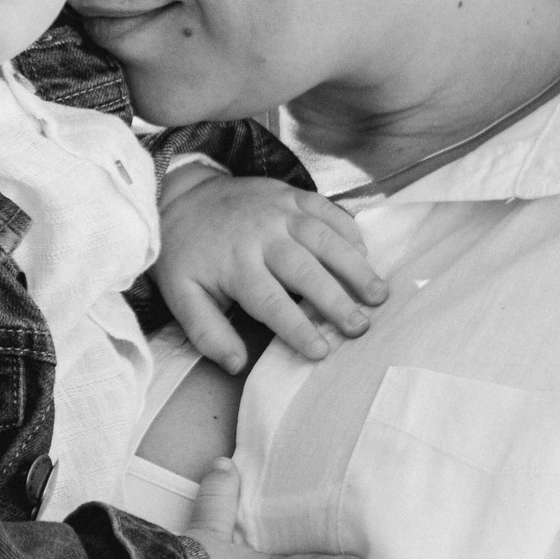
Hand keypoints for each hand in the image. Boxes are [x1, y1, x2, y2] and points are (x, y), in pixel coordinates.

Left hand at [154, 175, 388, 373]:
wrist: (180, 195)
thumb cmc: (186, 253)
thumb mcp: (181, 295)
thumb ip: (207, 332)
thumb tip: (235, 364)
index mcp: (235, 265)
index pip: (271, 302)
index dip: (297, 328)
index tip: (320, 352)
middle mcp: (262, 236)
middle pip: (305, 270)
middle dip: (336, 300)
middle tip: (361, 327)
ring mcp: (279, 211)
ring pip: (323, 238)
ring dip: (354, 266)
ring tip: (378, 293)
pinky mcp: (290, 194)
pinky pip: (325, 209)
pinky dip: (348, 229)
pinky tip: (366, 252)